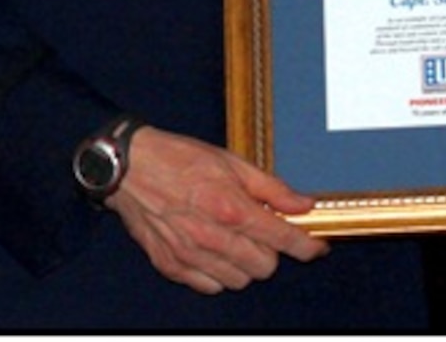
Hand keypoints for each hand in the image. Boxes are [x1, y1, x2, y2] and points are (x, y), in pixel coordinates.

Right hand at [107, 126, 329, 293]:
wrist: (129, 167)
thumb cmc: (180, 158)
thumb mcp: (231, 162)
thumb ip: (271, 188)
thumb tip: (303, 204)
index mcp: (231, 208)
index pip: (283, 240)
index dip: (307, 246)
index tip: (316, 247)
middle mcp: (212, 237)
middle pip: (264, 268)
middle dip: (270, 251)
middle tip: (259, 231)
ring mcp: (190, 255)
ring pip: (239, 281)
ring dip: (244, 264)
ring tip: (233, 240)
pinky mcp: (171, 265)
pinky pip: (209, 286)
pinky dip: (217, 273)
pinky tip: (212, 250)